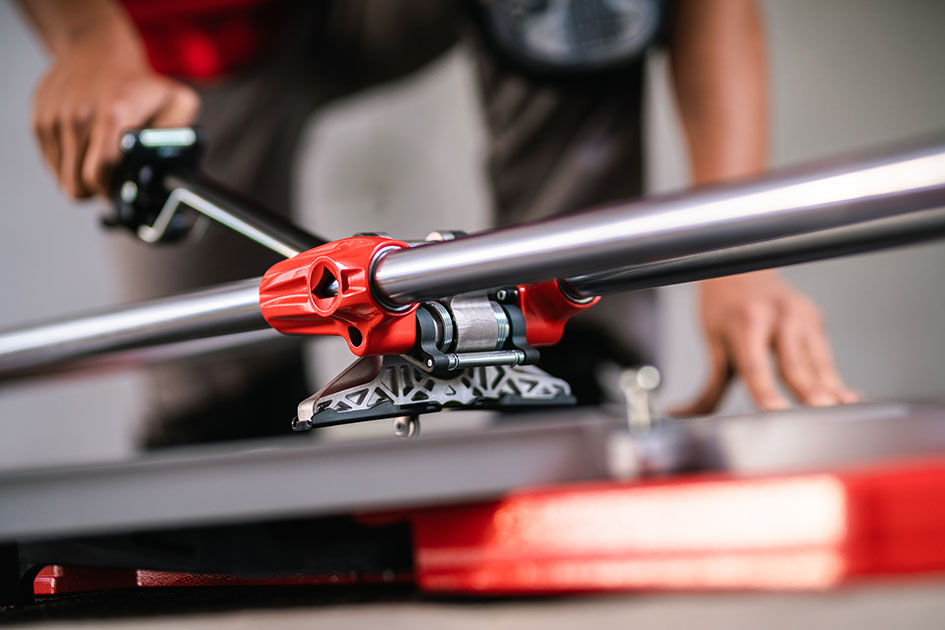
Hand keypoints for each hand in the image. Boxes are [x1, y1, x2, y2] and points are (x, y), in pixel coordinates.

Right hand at [31, 31, 198, 197]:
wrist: (96, 48)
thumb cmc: (139, 82)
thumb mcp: (177, 101)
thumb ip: (179, 136)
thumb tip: (176, 168)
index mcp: (114, 114)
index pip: (102, 173)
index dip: (112, 192)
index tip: (122, 194)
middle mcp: (79, 116)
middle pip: (78, 183)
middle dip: (97, 190)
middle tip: (113, 179)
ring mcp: (55, 117)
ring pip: (62, 178)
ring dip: (81, 177)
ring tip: (100, 160)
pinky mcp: (39, 118)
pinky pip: (50, 162)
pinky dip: (67, 163)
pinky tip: (85, 147)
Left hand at [674, 270, 859, 414]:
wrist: (743, 267)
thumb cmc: (726, 308)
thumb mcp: (713, 342)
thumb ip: (708, 386)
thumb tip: (682, 415)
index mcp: (746, 321)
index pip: (755, 363)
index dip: (764, 389)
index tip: (774, 410)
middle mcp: (777, 315)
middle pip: (793, 362)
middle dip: (809, 388)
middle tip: (822, 410)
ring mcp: (801, 315)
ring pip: (817, 361)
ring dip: (831, 386)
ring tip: (844, 408)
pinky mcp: (816, 319)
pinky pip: (826, 357)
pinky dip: (835, 379)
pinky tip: (847, 397)